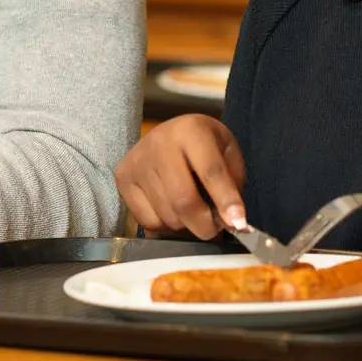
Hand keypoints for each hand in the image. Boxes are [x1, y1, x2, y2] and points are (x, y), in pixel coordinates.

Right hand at [114, 114, 246, 239]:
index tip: (238, 224)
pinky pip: (147, 221)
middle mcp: (158, 144)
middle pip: (183, 200)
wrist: (168, 134)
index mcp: (190, 131)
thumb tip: (232, 222)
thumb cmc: (204, 145)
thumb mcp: (227, 153)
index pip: (211, 171)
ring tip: (194, 217)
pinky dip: (166, 228)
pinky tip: (173, 214)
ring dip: (186, 227)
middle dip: (204, 225)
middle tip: (215, 230)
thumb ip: (232, 184)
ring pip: (166, 215)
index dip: (226, 201)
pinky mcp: (123, 178)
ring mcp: (137, 162)